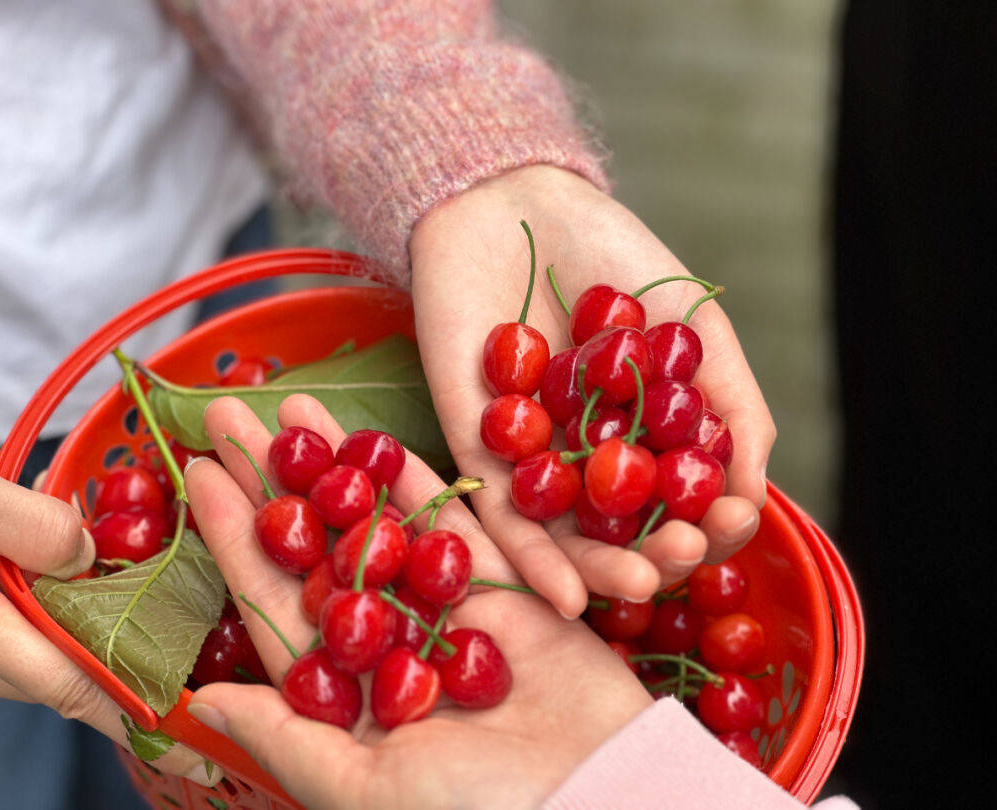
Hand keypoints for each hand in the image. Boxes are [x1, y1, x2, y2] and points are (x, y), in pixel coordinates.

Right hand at [0, 426, 217, 785]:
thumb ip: (24, 522)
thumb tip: (88, 557)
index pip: (64, 682)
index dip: (130, 713)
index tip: (183, 743)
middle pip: (44, 669)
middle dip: (105, 669)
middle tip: (170, 664)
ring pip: (10, 649)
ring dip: (63, 634)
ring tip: (119, 613)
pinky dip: (19, 609)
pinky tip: (37, 574)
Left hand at [185, 395, 651, 809]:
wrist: (600, 797)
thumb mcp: (364, 788)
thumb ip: (287, 736)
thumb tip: (200, 701)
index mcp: (344, 688)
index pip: (272, 597)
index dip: (234, 534)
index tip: (198, 472)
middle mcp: (387, 640)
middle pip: (316, 544)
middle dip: (274, 479)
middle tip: (233, 408)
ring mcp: (444, 607)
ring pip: (377, 520)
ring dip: (337, 463)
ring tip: (295, 405)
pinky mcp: (503, 586)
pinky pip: (451, 522)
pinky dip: (415, 481)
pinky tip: (375, 439)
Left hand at [409, 165, 774, 616]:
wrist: (514, 204)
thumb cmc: (612, 257)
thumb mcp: (691, 327)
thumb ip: (730, 402)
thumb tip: (751, 490)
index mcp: (645, 434)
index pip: (683, 503)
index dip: (709, 524)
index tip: (727, 523)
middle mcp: (590, 457)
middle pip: (626, 532)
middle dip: (657, 555)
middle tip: (677, 557)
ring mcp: (533, 459)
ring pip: (567, 537)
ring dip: (601, 571)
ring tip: (636, 583)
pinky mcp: (476, 450)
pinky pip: (501, 515)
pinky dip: (533, 558)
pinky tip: (564, 595)